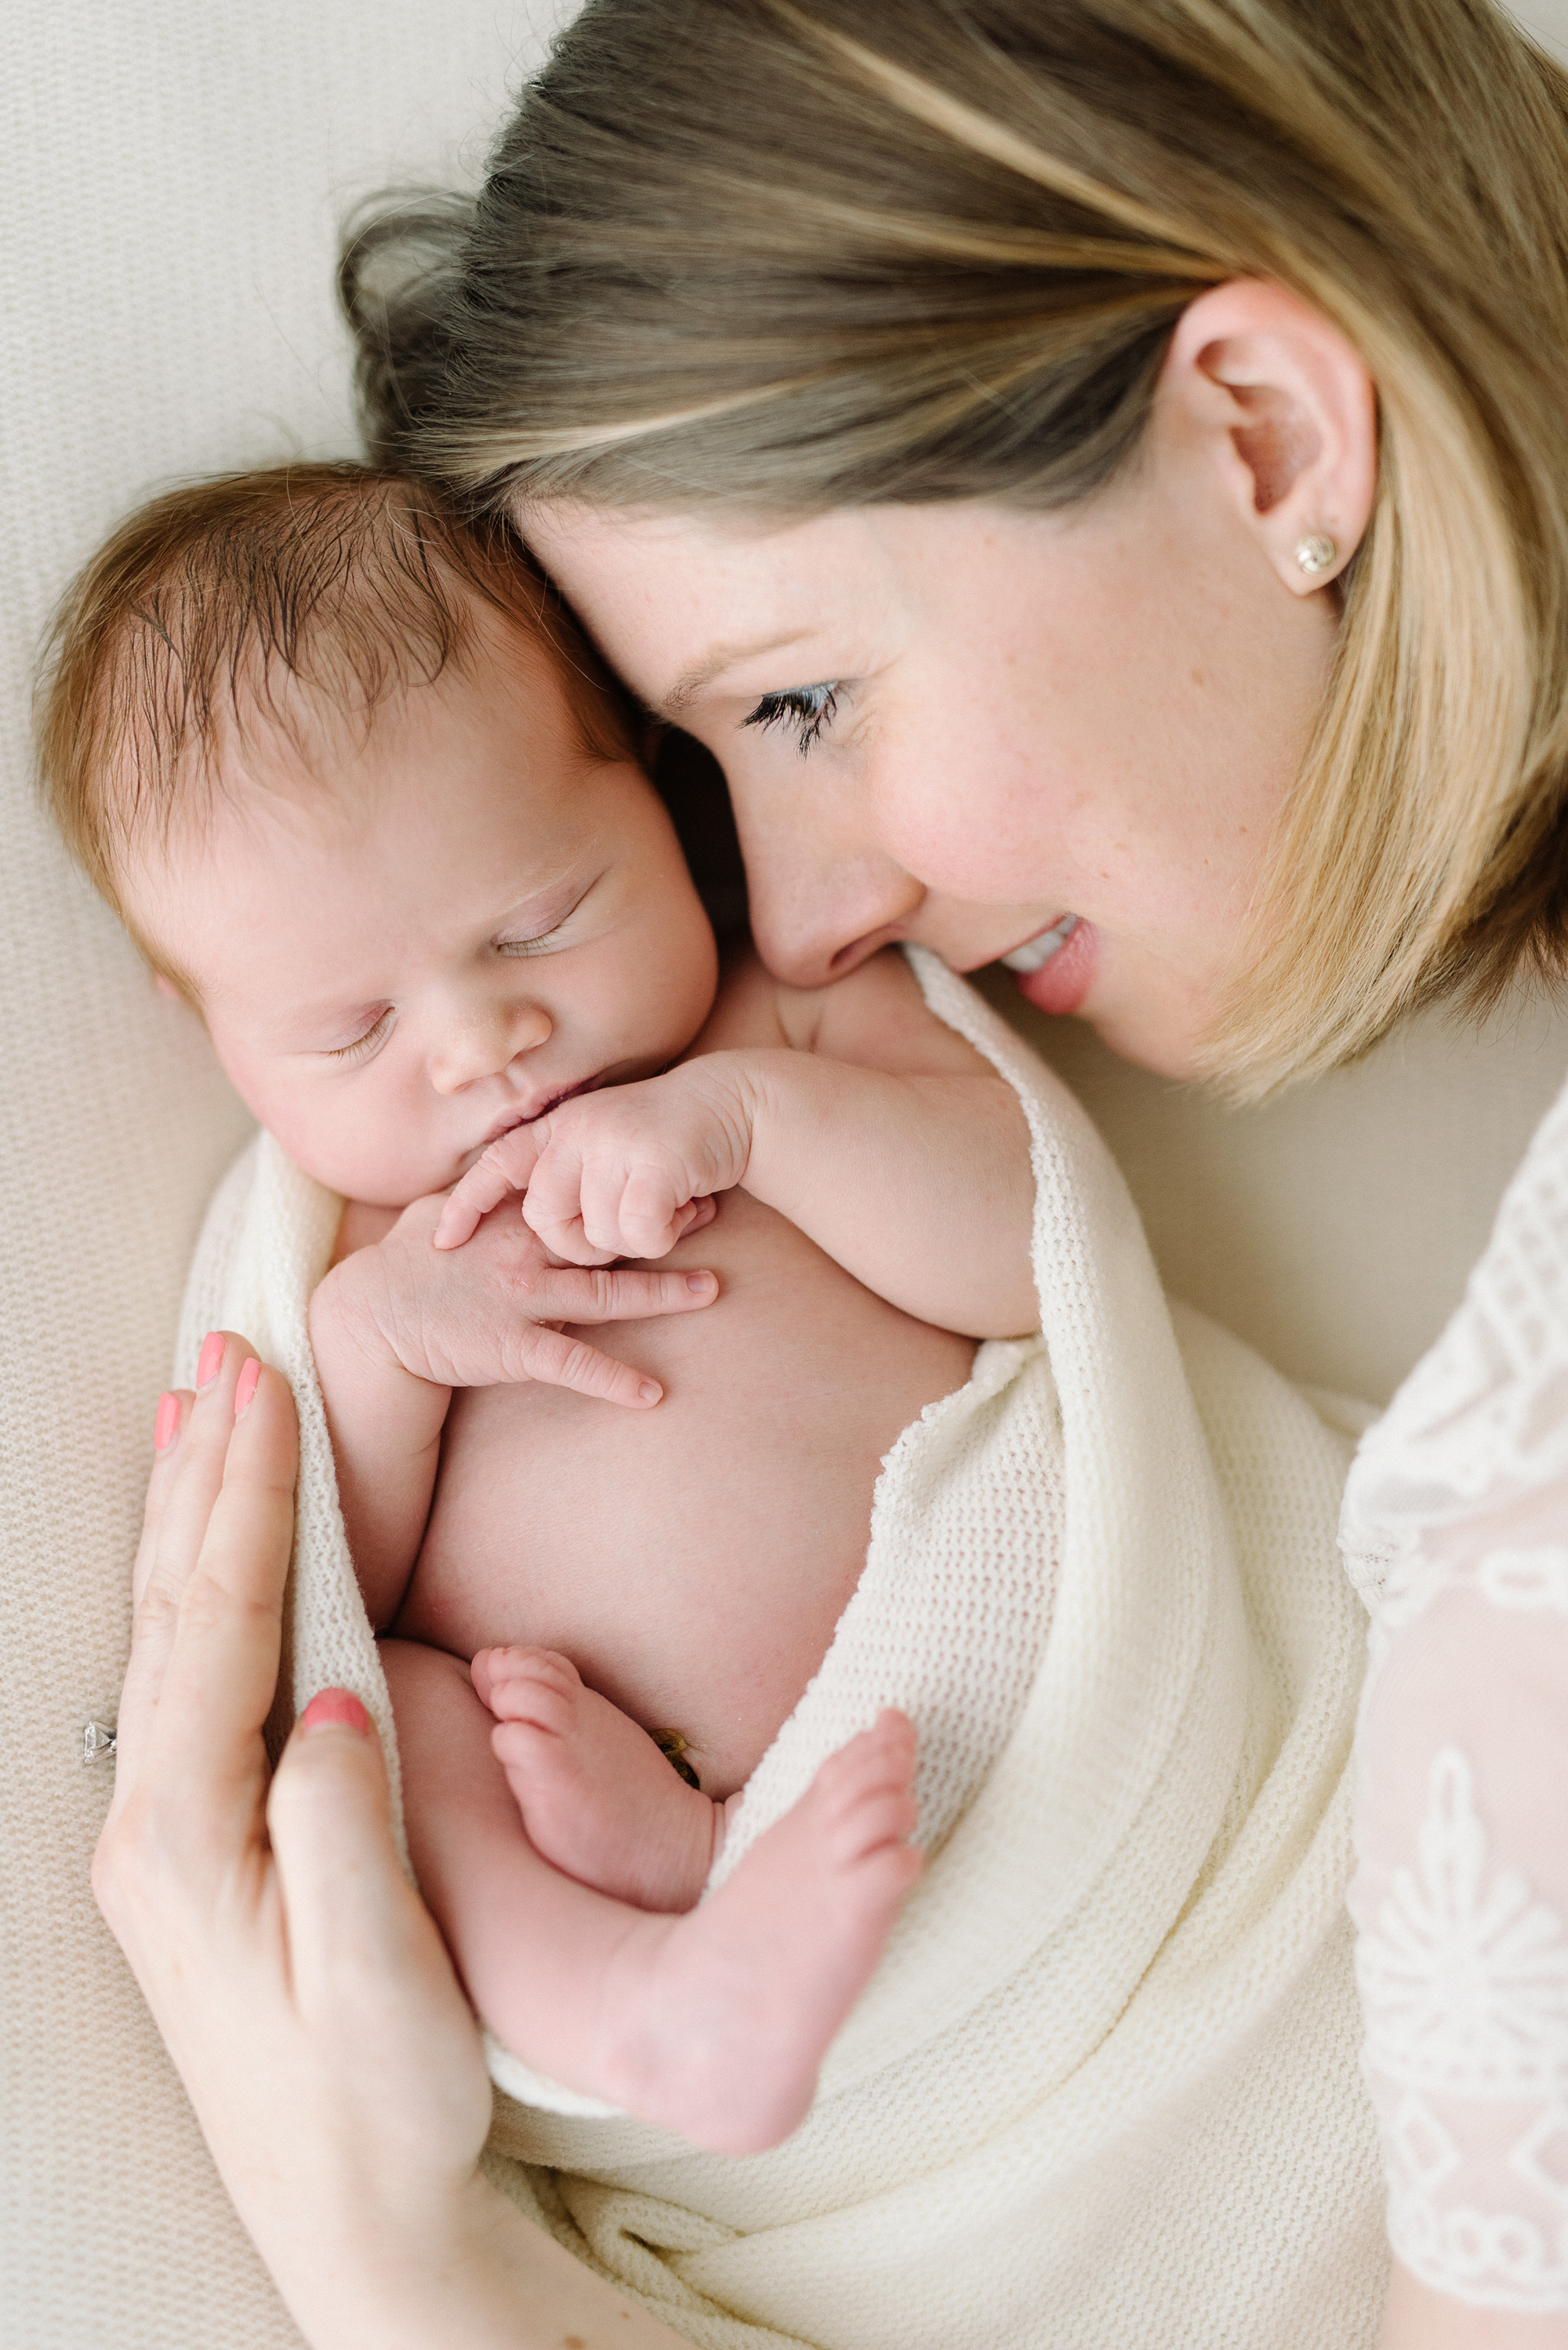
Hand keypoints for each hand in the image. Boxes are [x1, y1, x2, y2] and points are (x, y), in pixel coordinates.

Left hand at [93, 1332, 689, 2349]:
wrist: (350, 2215)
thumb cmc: (377, 2100)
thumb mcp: (375, 1973)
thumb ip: (336, 1825)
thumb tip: (325, 1695)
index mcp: (193, 1835)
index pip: (220, 1622)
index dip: (246, 1496)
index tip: (266, 1386)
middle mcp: (154, 1823)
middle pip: (176, 1605)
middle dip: (204, 1470)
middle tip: (226, 1352)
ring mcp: (163, 1837)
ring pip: (168, 1632)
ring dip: (187, 1512)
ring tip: (198, 1412)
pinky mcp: (192, 1851)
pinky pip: (182, 1678)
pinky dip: (192, 1586)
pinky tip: (199, 1555)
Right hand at [318, 1187, 717, 1406]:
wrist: (367, 1319)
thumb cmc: (405, 1264)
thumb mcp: (441, 1212)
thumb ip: (482, 1194)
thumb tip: (504, 1169)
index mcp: (511, 1219)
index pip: (582, 1195)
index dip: (628, 1183)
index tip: (674, 1169)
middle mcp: (524, 1254)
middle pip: (607, 1236)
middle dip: (661, 1224)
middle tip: (716, 1208)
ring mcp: (521, 1301)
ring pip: (605, 1295)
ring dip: (662, 1294)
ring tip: (711, 1290)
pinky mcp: (512, 1348)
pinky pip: (573, 1365)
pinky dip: (614, 1380)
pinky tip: (653, 1393)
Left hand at [435, 1057, 755, 1263]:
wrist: (738, 1103)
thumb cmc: (671, 1137)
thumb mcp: (606, 1142)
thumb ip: (569, 1168)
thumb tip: (533, 1220)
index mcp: (561, 1124)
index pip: (497, 1164)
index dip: (466, 1204)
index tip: (443, 1242)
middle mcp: (580, 1129)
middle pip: (545, 1221)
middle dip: (580, 1246)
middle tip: (619, 1236)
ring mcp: (616, 1144)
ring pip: (599, 1237)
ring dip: (635, 1242)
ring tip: (665, 1211)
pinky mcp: (655, 1165)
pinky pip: (640, 1236)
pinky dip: (664, 1238)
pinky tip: (687, 1211)